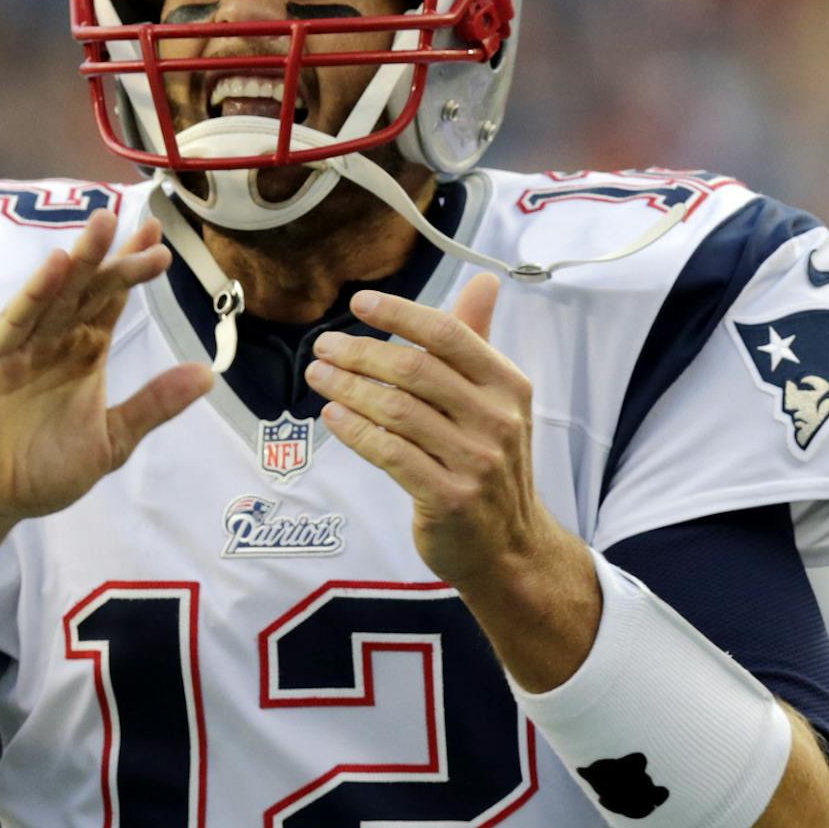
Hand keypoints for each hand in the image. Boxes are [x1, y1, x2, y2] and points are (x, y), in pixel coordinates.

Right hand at [0, 210, 211, 534]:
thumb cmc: (43, 472)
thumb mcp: (113, 439)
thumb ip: (154, 404)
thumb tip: (208, 374)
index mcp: (85, 354)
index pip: (113, 301)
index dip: (134, 270)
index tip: (160, 241)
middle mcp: (56, 341)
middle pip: (91, 290)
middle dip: (118, 259)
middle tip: (149, 229)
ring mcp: (23, 346)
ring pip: (57, 294)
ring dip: (80, 259)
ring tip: (104, 225)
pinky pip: (18, 319)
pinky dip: (37, 292)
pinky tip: (58, 265)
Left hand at [305, 273, 561, 590]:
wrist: (510, 545)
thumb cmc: (490, 464)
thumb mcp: (497, 401)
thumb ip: (478, 342)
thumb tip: (483, 281)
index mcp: (508, 386)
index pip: (449, 335)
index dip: (400, 314)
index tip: (359, 303)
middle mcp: (497, 420)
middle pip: (415, 370)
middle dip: (360, 352)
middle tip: (323, 346)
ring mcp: (475, 462)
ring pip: (397, 410)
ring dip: (348, 388)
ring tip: (319, 376)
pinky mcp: (449, 497)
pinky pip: (390, 453)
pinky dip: (354, 431)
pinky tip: (332, 416)